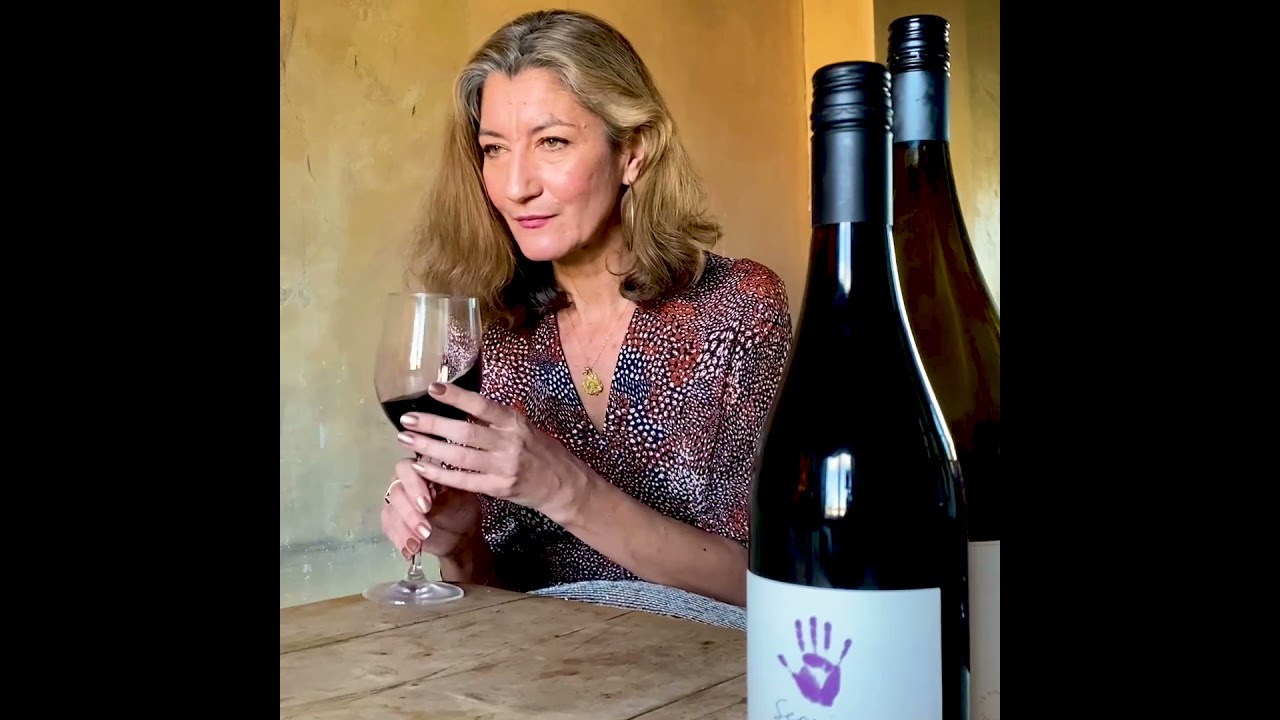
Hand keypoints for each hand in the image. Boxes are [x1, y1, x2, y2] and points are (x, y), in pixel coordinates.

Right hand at [380, 457, 480, 560]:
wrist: (461, 536)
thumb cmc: (463, 510)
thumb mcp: (462, 498)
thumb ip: (447, 486)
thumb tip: (435, 476)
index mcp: (423, 470)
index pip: (407, 468)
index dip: (413, 486)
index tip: (426, 506)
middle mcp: (404, 482)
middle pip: (396, 491)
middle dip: (409, 513)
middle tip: (425, 530)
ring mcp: (396, 502)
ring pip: (391, 511)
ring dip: (404, 529)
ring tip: (418, 544)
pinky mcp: (393, 521)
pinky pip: (389, 528)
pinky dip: (400, 540)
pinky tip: (410, 551)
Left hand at [394, 382, 588, 522]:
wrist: (564, 485)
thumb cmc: (543, 451)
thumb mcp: (525, 427)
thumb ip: (497, 419)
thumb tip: (463, 404)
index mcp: (515, 422)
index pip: (481, 405)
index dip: (456, 396)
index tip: (432, 388)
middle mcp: (509, 443)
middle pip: (464, 432)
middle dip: (432, 425)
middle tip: (406, 419)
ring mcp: (503, 467)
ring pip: (459, 457)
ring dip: (429, 448)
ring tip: (406, 440)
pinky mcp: (498, 487)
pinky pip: (464, 481)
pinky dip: (440, 474)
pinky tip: (422, 468)